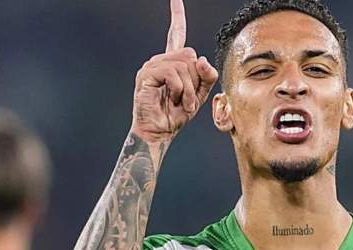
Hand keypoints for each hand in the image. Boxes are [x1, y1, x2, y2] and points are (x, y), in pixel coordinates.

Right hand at [131, 0, 218, 143]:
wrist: (159, 132)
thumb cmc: (176, 115)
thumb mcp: (199, 95)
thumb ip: (206, 77)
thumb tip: (203, 60)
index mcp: (172, 62)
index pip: (176, 34)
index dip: (177, 15)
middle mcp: (160, 60)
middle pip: (192, 55)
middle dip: (196, 80)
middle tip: (187, 98)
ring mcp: (152, 66)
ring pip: (185, 65)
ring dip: (189, 89)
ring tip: (180, 102)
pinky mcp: (146, 74)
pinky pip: (174, 74)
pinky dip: (179, 90)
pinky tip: (172, 100)